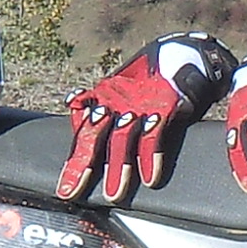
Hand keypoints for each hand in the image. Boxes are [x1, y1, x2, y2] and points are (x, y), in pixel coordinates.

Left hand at [54, 33, 231, 198]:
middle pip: (94, 137)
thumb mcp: (124, 94)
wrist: (182, 52)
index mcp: (103, 100)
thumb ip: (105, 113)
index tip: (65, 190)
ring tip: (114, 195)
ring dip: (118, 169)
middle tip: (73, 192)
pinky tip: (150, 178)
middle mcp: (116, 101)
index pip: (82, 134)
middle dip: (83, 166)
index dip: (74, 163)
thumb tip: (89, 132)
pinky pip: (153, 135)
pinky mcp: (163, 104)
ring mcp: (139, 103)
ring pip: (122, 139)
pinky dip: (150, 157)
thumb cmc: (152, 80)